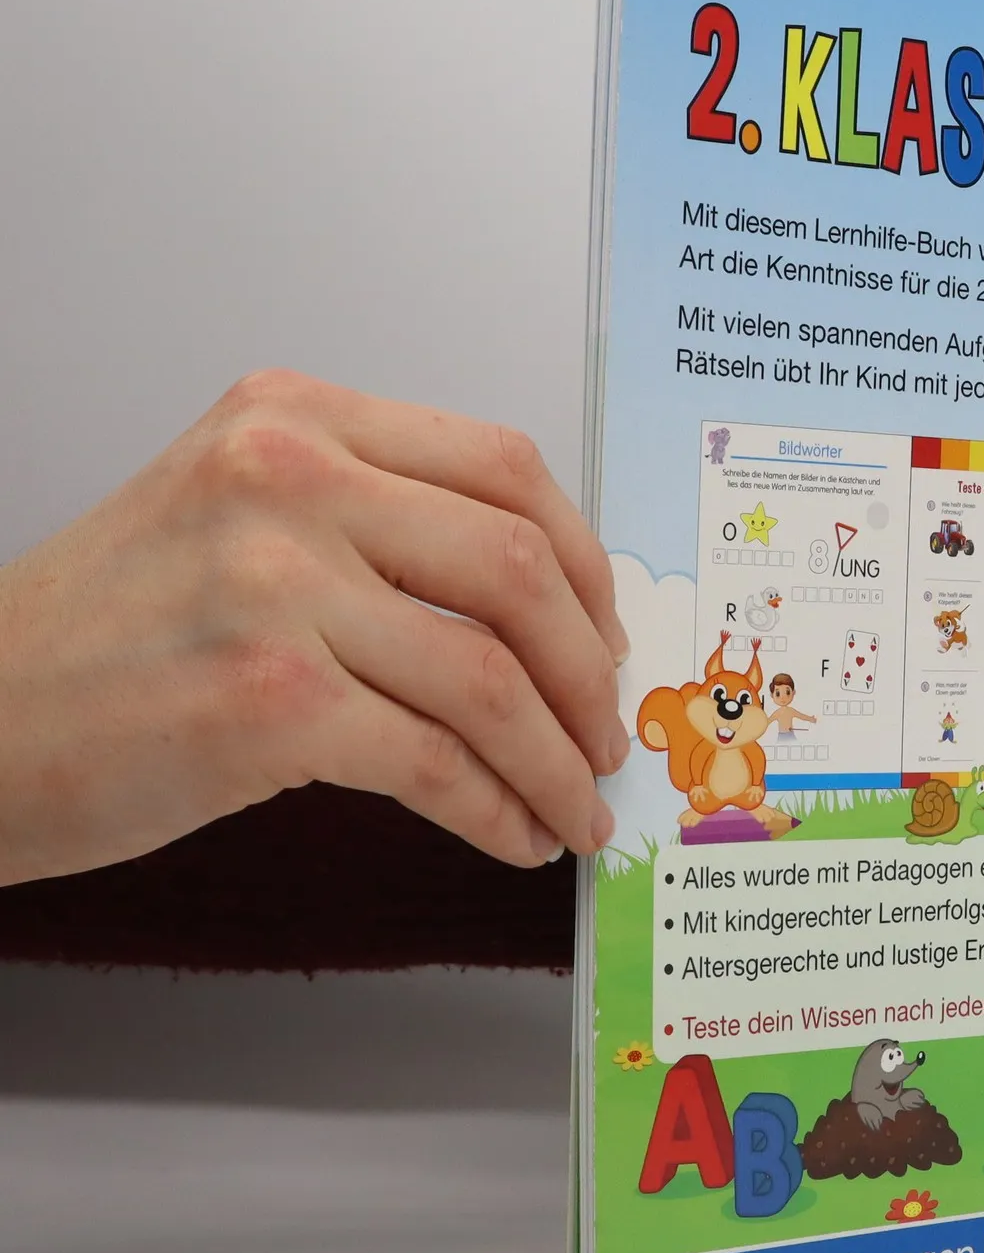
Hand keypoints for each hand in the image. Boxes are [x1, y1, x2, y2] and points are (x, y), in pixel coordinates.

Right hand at [0, 372, 628, 886]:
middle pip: (520, 568)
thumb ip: (377, 521)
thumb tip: (547, 605)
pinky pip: (438, 763)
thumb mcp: (238, 515)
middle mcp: (288, 477)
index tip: (606, 629)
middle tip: (607, 731)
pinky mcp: (267, 702)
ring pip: (493, 678)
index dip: (584, 561)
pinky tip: (514, 835)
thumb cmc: (107, 633)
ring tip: (576, 807)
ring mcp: (275, 585)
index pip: (504, 467)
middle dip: (590, 670)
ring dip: (558, 761)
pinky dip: (497, 809)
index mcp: (295, 417)